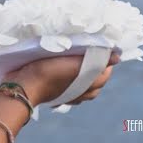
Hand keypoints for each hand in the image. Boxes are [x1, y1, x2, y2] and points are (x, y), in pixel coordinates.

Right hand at [4, 52, 119, 106]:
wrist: (25, 85)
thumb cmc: (50, 72)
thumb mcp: (74, 63)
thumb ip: (96, 60)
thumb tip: (117, 57)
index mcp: (88, 86)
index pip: (105, 72)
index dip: (106, 60)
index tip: (102, 47)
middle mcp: (81, 93)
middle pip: (96, 80)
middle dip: (97, 67)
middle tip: (91, 51)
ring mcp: (68, 95)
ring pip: (83, 84)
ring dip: (84, 73)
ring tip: (77, 59)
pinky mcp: (56, 94)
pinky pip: (70, 87)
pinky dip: (71, 80)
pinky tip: (64, 71)